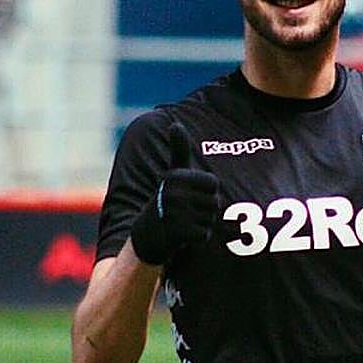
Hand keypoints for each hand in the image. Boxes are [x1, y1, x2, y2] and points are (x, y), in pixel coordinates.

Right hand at [129, 122, 220, 265]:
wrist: (147, 234)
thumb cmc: (166, 199)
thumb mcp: (172, 174)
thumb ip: (179, 150)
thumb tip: (176, 124)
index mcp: (176, 176)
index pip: (213, 184)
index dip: (207, 192)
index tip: (190, 195)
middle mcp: (174, 193)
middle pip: (214, 202)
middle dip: (205, 210)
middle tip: (186, 212)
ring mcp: (175, 213)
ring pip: (210, 219)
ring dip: (201, 224)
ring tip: (184, 221)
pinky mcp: (178, 233)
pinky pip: (204, 235)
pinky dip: (198, 238)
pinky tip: (183, 235)